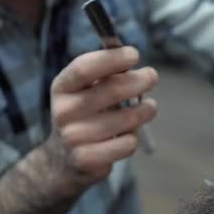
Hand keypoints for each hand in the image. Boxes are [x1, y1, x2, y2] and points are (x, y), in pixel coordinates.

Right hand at [41, 46, 157, 196]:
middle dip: (139, 80)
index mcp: (62, 88)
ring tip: (148, 107)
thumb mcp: (85, 90)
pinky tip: (128, 135)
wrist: (63, 158)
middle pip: (112, 90)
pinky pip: (127, 143)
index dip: (112, 59)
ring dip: (145, 110)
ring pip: (127, 119)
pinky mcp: (87, 159)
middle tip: (152, 76)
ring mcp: (74, 137)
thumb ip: (105, 73)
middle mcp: (63, 112)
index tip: (134, 54)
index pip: (84, 68)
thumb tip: (129, 54)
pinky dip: (133, 137)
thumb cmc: (84, 115)